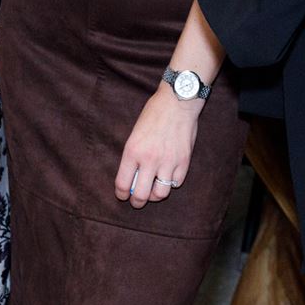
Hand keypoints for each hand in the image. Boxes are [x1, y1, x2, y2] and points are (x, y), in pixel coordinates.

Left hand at [114, 86, 200, 208]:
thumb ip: (132, 156)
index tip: (123, 195)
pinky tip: (168, 176)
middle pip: (141, 195)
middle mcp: (150, 159)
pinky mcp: (184, 161)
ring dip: (155, 195)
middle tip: (137, 201)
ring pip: (161, 194)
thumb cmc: (153, 114)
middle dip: (137, 202)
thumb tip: (132, 179)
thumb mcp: (134, 134)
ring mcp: (168, 162)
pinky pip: (176, 183)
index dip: (121, 194)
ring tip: (154, 191)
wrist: (177, 102)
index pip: (123, 184)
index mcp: (133, 151)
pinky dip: (171, 183)